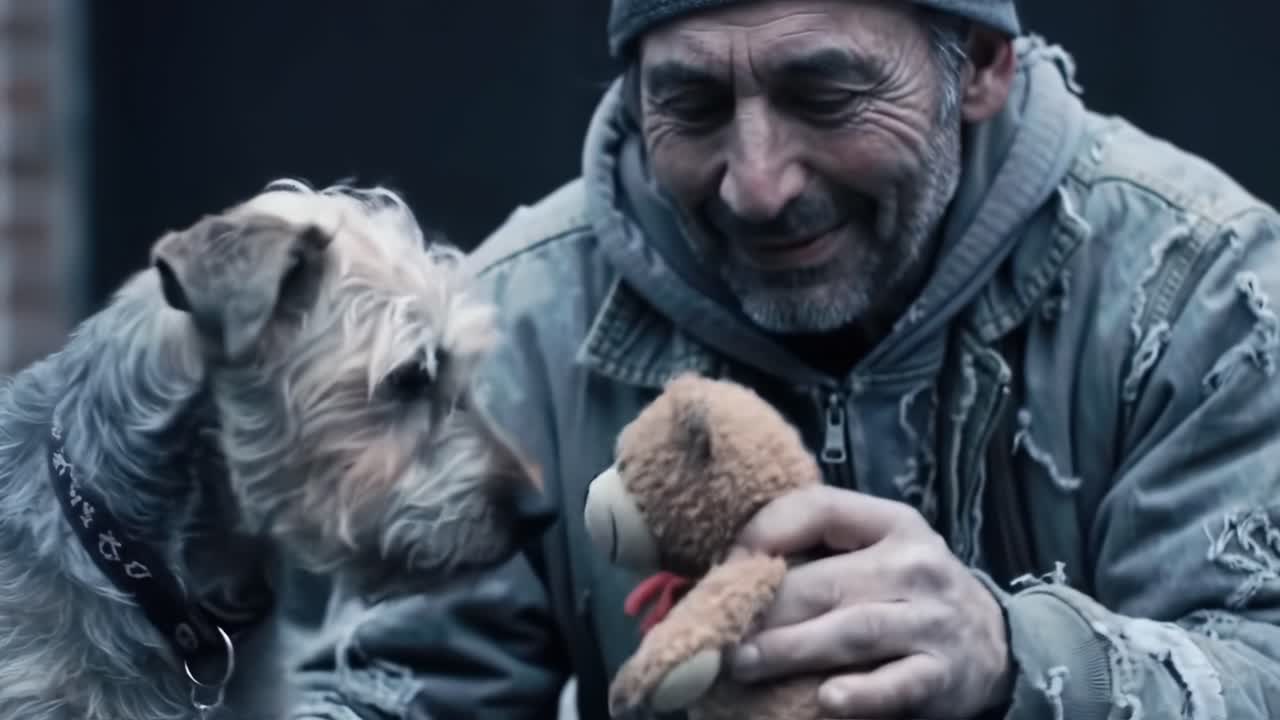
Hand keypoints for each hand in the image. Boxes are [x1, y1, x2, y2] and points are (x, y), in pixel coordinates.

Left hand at [725, 486, 1012, 718]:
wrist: (995, 643)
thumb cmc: (910, 591)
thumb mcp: (877, 552)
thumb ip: (818, 550)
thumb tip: (729, 567)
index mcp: (891, 523)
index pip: (819, 509)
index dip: (764, 533)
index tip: (726, 565)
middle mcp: (914, 565)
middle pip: (824, 582)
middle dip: (764, 608)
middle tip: (718, 631)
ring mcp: (931, 620)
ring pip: (851, 631)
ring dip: (790, 649)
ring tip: (743, 663)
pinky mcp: (941, 674)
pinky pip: (897, 684)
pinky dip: (862, 694)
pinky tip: (827, 699)